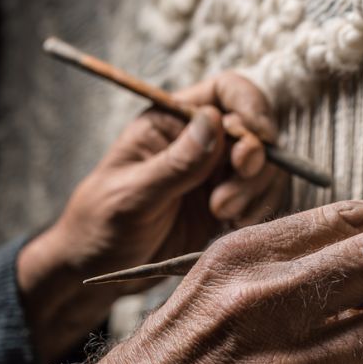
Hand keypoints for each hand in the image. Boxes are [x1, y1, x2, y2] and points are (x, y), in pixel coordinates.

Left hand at [16, 72, 288, 363]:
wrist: (97, 272)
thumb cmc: (100, 225)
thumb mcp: (132, 195)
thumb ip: (175, 163)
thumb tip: (213, 120)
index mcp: (171, 122)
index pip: (225, 91)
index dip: (250, 106)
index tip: (257, 139)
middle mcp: (200, 142)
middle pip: (254, 132)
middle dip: (253, 163)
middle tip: (223, 202)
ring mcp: (216, 175)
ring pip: (264, 168)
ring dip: (254, 191)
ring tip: (221, 217)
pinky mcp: (227, 206)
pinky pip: (261, 199)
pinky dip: (257, 211)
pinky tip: (230, 227)